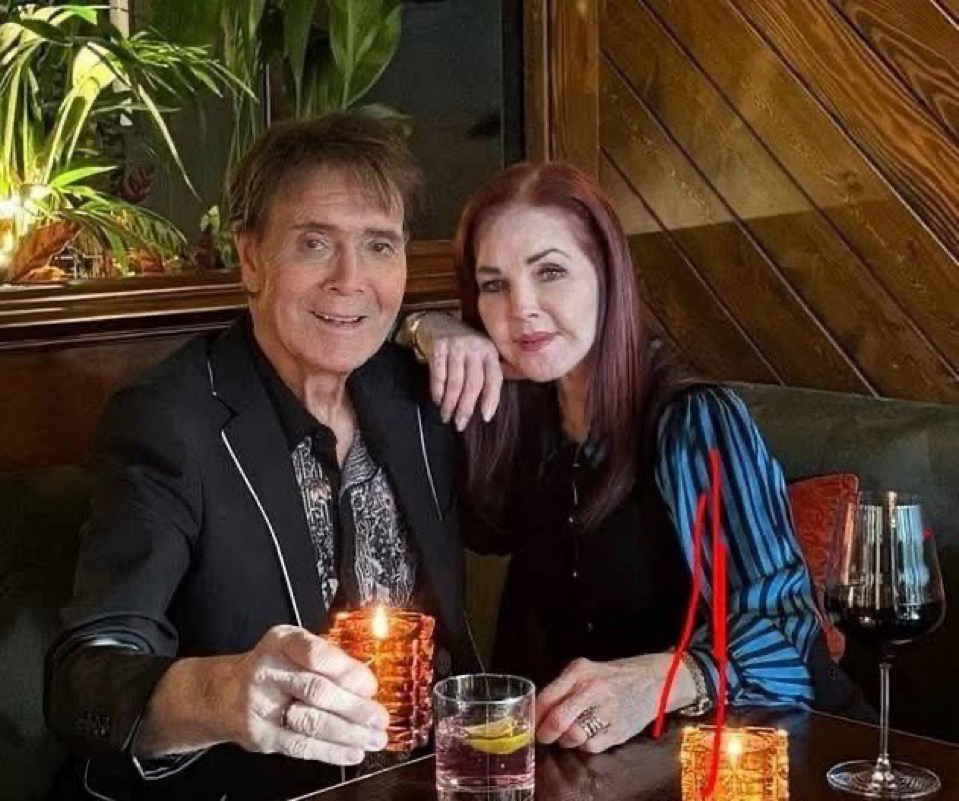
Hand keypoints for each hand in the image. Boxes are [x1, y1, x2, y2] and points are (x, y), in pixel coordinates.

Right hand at [219, 625, 388, 764]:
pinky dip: (330, 752)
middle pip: (317, 691)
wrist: (224, 693)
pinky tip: (351, 751)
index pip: (317, 654)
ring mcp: (261, 705)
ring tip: (372, 738)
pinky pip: (300, 746)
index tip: (370, 686)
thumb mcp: (295, 649)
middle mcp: (268, 670)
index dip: (347, 672)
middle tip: (379, 718)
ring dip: (348, 734)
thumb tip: (367, 685)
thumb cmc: (272, 668)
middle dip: (354, 708)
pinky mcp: (260, 735)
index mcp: (282, 642)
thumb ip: (328, 660)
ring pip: (311, 722)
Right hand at [414, 312, 518, 429]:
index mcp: (489, 351)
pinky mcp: (438, 347)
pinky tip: (437, 401)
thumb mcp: (479, 354)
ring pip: (455, 382)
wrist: (436, 322)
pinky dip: (437, 391)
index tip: (485, 417)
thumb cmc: (462, 346)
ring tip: (446, 417)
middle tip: (460, 424)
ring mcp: (456, 346)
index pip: (494, 378)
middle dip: (466, 407)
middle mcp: (475, 347)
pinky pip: (438, 374)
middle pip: (473, 383)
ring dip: (450, 403)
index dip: (491, 399)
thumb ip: (486, 374)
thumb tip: (488, 407)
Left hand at [535, 653, 695, 753]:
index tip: (529, 724)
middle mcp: (593, 689)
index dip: (535, 716)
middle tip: (543, 737)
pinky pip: (591, 746)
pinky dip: (583, 745)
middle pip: (558, 720)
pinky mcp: (619, 730)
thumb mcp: (586, 670)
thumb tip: (537, 712)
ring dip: (564, 741)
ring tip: (566, 735)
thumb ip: (562, 687)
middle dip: (545, 733)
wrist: (652, 680)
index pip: (547, 697)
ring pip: (573, 736)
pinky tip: (585, 736)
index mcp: (580, 671)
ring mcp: (607, 710)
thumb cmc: (612, 676)